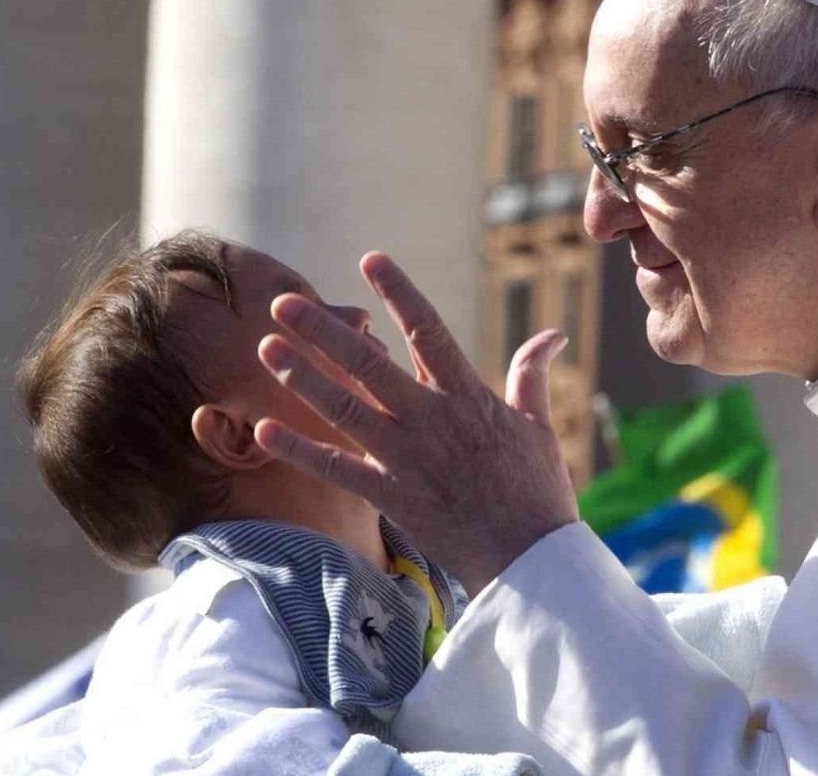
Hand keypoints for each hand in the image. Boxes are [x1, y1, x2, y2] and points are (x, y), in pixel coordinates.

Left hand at [253, 252, 577, 595]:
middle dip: (324, 330)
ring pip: (344, 407)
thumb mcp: (536, 425)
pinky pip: (335, 468)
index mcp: (467, 395)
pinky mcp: (390, 495)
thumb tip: (553, 334)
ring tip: (267, 347)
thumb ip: (531, 374)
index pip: (428, 330)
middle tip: (285, 302)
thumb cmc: (537, 491)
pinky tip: (265, 427)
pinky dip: (299, 449)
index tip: (370, 259)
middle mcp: (431, 419)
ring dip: (303, 376)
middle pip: (369, 363)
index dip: (399, 292)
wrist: (529, 558)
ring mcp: (406, 457)